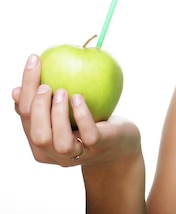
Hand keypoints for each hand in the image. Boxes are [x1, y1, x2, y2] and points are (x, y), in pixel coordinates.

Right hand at [13, 54, 139, 168]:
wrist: (121, 143)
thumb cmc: (89, 123)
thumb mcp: (65, 113)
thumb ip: (45, 104)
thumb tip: (16, 90)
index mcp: (40, 144)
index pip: (25, 117)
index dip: (26, 89)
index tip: (35, 59)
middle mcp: (55, 154)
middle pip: (38, 135)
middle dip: (38, 109)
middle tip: (46, 86)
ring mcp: (78, 154)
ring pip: (60, 142)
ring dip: (58, 115)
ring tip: (62, 91)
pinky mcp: (99, 148)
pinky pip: (88, 135)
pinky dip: (82, 116)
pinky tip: (79, 98)